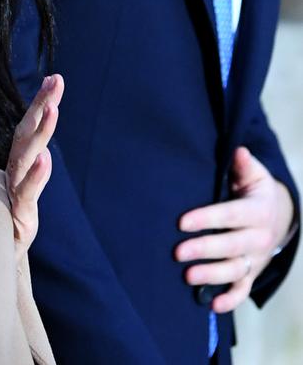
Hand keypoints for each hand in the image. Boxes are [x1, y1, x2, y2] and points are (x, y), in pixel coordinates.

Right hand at [6, 73, 63, 260]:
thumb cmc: (10, 224)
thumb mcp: (26, 194)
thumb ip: (36, 174)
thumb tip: (45, 154)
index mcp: (17, 165)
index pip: (29, 128)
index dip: (40, 103)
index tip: (54, 78)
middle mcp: (14, 172)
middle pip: (27, 133)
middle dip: (41, 105)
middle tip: (55, 80)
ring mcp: (14, 190)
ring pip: (26, 155)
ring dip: (41, 131)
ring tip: (53, 109)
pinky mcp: (17, 213)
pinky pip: (26, 191)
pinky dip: (36, 175)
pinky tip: (45, 158)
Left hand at [175, 146, 294, 312]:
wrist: (278, 216)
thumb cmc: (255, 191)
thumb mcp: (254, 174)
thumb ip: (244, 165)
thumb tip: (238, 151)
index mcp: (257, 211)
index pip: (230, 215)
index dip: (207, 219)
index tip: (182, 222)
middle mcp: (259, 237)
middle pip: (231, 246)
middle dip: (204, 250)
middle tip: (178, 252)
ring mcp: (256, 258)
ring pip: (235, 270)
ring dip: (212, 275)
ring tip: (188, 276)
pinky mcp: (252, 273)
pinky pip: (243, 290)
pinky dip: (230, 299)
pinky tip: (212, 305)